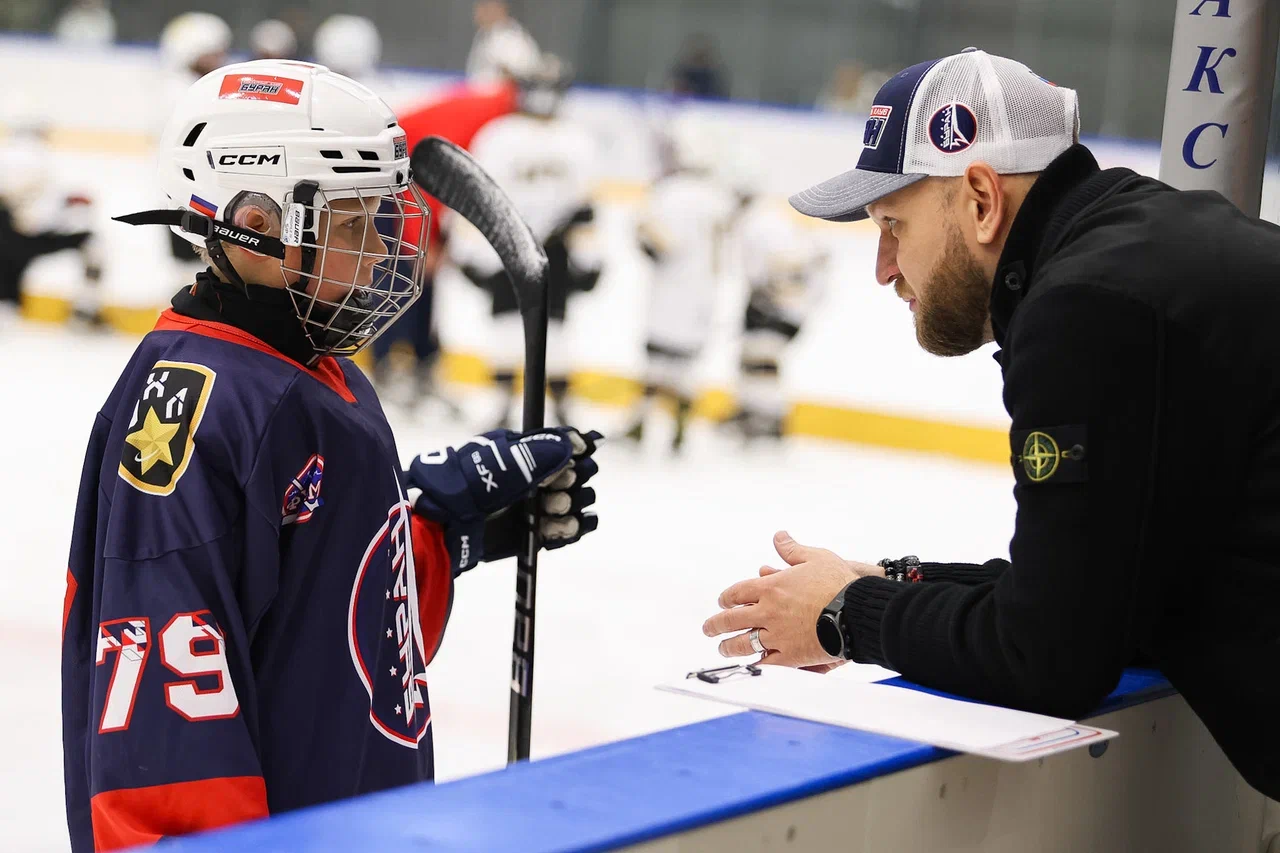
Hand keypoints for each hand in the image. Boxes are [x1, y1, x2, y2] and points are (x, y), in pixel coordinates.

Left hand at [407, 427, 601, 572]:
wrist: (444, 524)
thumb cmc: (468, 485)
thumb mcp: (503, 463)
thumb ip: (539, 453)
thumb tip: (574, 444)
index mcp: (526, 452)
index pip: (566, 445)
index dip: (577, 450)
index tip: (581, 455)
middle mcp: (535, 477)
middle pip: (576, 474)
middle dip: (573, 480)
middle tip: (559, 487)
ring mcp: (536, 506)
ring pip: (576, 501)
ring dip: (570, 504)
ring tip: (551, 509)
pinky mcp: (535, 533)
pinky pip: (567, 529)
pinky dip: (567, 528)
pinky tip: (554, 526)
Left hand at [702, 531, 876, 668]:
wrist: (857, 612)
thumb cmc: (839, 583)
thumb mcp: (815, 558)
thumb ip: (792, 550)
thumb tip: (779, 536)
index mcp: (771, 587)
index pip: (737, 593)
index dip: (726, 598)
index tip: (723, 602)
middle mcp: (768, 612)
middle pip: (731, 620)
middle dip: (716, 625)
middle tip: (708, 629)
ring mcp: (776, 635)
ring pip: (743, 643)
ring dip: (730, 647)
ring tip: (724, 649)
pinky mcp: (790, 655)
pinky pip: (766, 662)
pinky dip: (757, 663)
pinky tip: (752, 664)